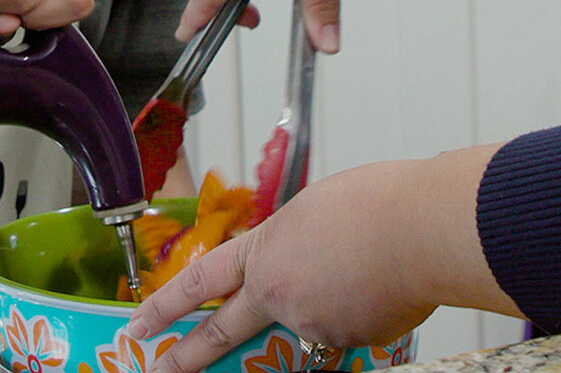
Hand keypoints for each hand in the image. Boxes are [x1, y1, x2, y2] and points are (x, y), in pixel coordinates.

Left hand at [127, 148, 517, 372]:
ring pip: (307, 325)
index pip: (201, 281)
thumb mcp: (315, 210)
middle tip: (160, 370)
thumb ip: (295, 242)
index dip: (167, 304)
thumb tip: (302, 263)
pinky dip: (362, 313)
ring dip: (328, 302)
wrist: (418, 230)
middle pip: (223, 333)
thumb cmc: (376, 205)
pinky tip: (383, 285)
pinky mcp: (346, 343)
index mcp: (265, 251)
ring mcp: (311, 324)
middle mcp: (279, 294)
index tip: (141, 322)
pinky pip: (347, 331)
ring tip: (364, 269)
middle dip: (187, 357)